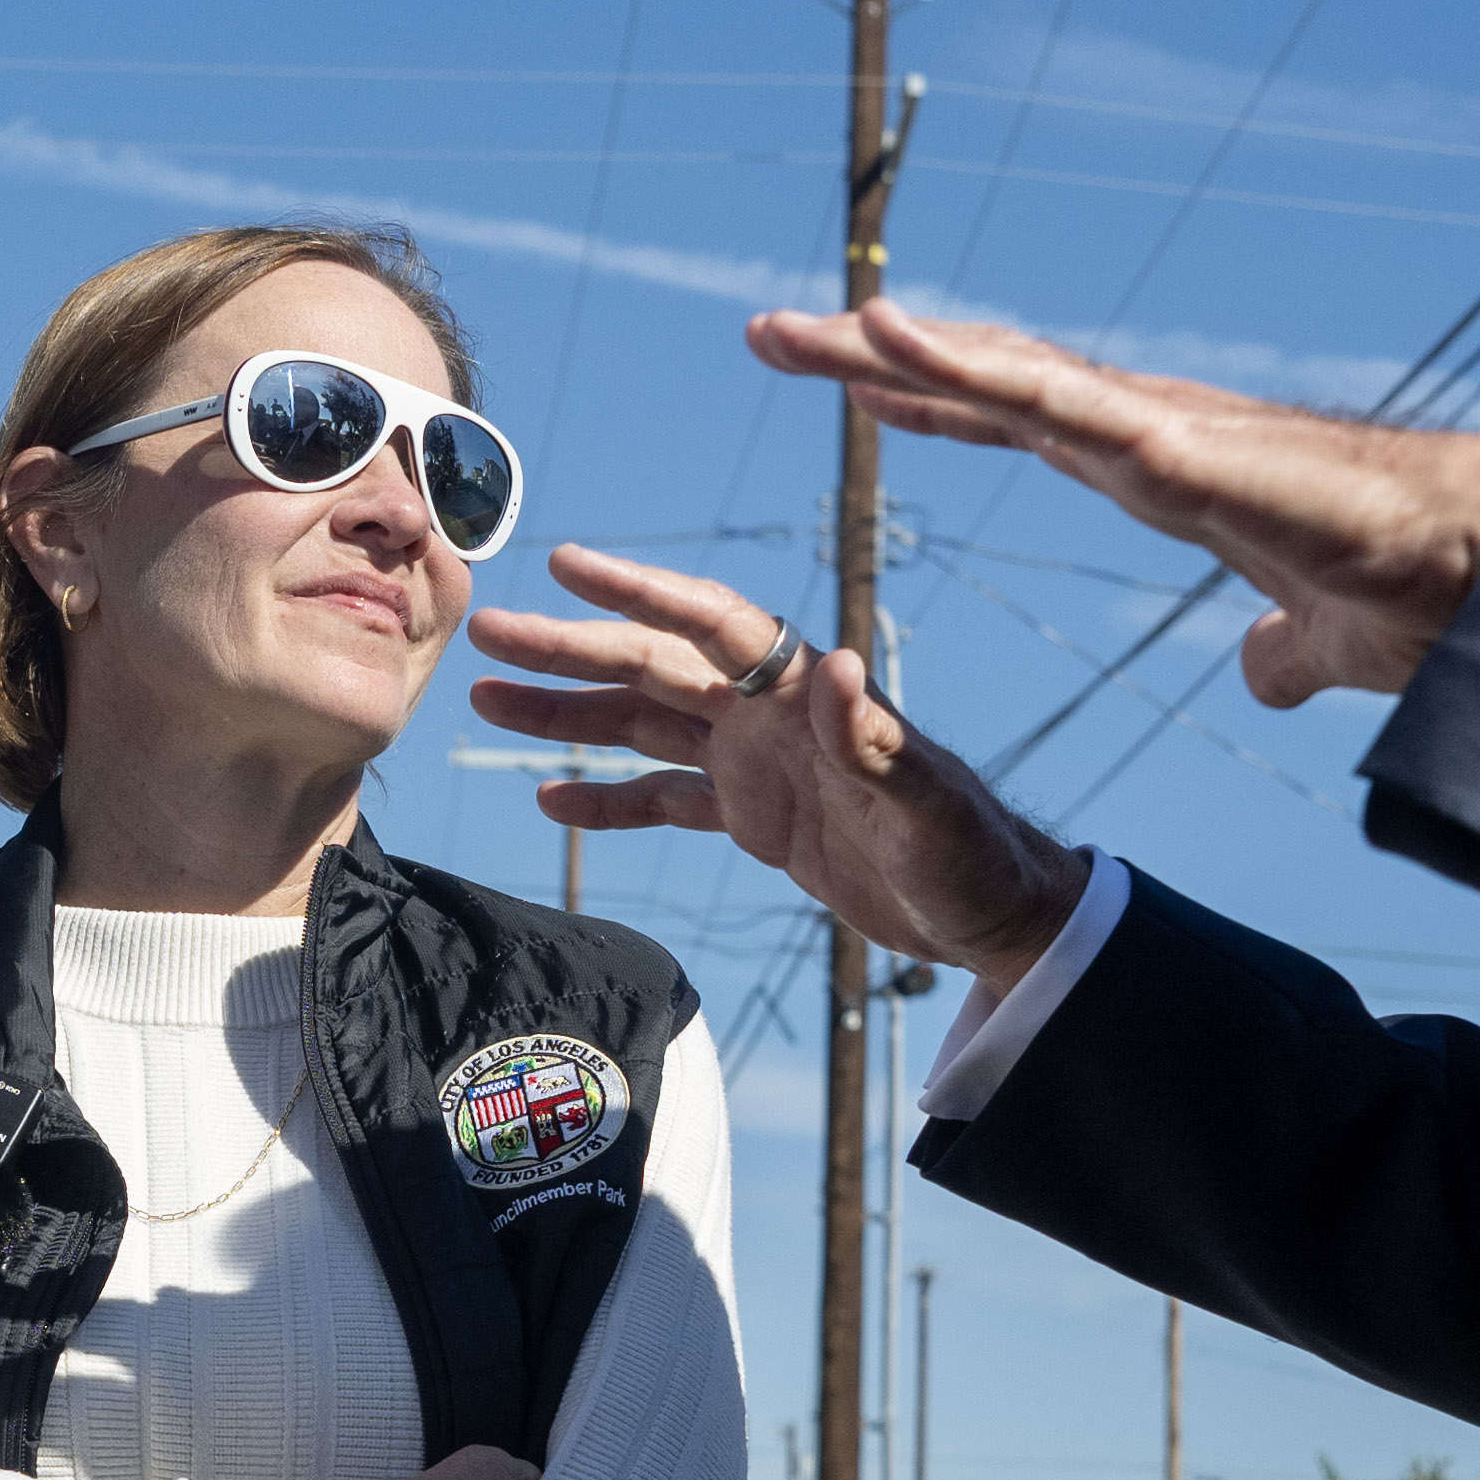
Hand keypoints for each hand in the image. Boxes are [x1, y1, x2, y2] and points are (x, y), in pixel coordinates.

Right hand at [465, 544, 1085, 978]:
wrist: (994, 914)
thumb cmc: (973, 854)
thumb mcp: (927, 805)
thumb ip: (874, 738)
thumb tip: (831, 660)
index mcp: (804, 696)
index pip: (710, 625)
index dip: (640, 593)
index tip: (567, 565)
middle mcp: (771, 715)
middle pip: (654, 666)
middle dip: (570, 649)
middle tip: (485, 632)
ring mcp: (758, 764)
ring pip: (643, 723)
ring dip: (569, 712)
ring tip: (485, 698)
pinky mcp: (756, 818)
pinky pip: (664, 798)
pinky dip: (610, 798)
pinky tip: (550, 798)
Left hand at [739, 299, 1479, 704]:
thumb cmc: (1409, 589)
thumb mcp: (1312, 638)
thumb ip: (1276, 650)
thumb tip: (1263, 669)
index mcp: (1154, 465)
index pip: (1016, 423)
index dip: (932, 402)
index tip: (854, 379)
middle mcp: (1141, 429)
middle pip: (979, 383)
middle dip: (873, 359)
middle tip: (773, 332)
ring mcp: (1155, 426)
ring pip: (997, 374)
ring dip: (893, 349)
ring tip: (798, 326)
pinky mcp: (1176, 445)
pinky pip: (1051, 400)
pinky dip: (971, 370)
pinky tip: (895, 342)